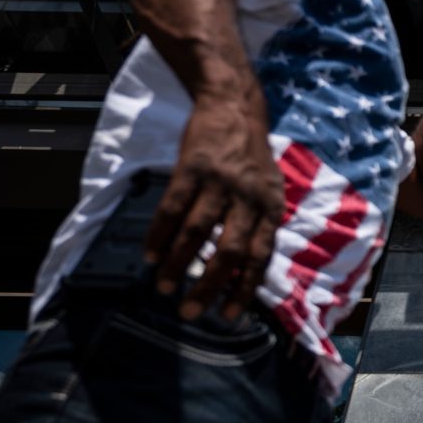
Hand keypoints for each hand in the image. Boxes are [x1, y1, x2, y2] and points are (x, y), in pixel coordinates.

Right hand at [143, 91, 283, 320]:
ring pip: (198, 232)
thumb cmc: (251, 155)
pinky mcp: (193, 168)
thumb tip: (244, 269)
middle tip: (190, 311)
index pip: (260, 256)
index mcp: (271, 206)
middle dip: (209, 286)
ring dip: (179, 264)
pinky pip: (173, 208)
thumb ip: (260, 223)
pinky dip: (160, 234)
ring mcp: (221, 181)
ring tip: (165, 286)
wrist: (235, 107)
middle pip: (229, 250)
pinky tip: (151, 255)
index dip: (244, 288)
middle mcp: (249, 197)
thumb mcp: (269, 188)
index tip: (229, 315)